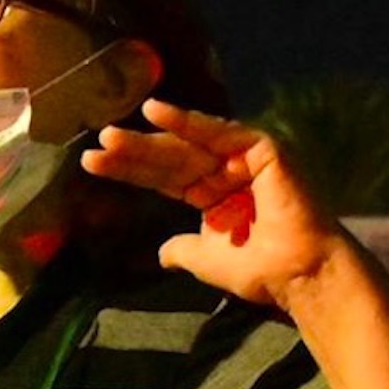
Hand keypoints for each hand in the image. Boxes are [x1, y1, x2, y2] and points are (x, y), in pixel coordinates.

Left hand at [82, 99, 347, 308]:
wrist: (297, 275)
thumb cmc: (259, 270)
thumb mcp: (206, 259)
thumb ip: (184, 250)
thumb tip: (163, 254)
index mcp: (212, 194)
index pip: (162, 176)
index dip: (128, 170)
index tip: (91, 164)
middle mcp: (226, 172)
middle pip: (169, 159)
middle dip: (132, 154)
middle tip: (94, 149)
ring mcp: (244, 159)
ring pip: (187, 146)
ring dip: (149, 139)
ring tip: (110, 137)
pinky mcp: (264, 150)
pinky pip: (220, 132)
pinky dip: (189, 121)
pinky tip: (155, 112)